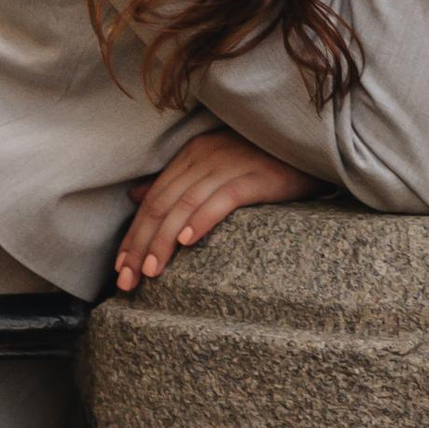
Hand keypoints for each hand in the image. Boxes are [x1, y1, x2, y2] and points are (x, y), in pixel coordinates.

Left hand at [113, 128, 313, 292]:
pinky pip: (222, 199)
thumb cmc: (262, 163)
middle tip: (127, 279)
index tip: (119, 267)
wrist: (309, 148)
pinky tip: (188, 242)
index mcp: (191, 155)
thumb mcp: (214, 168)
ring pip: (185, 205)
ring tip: (150, 270)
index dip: (133, 234)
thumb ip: (176, 183)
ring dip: (164, 240)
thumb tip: (136, 198)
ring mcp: (229, 165)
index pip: (152, 200)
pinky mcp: (255, 177)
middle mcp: (204, 157)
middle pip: (162, 204)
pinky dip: (202, 219)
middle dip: (140, 244)